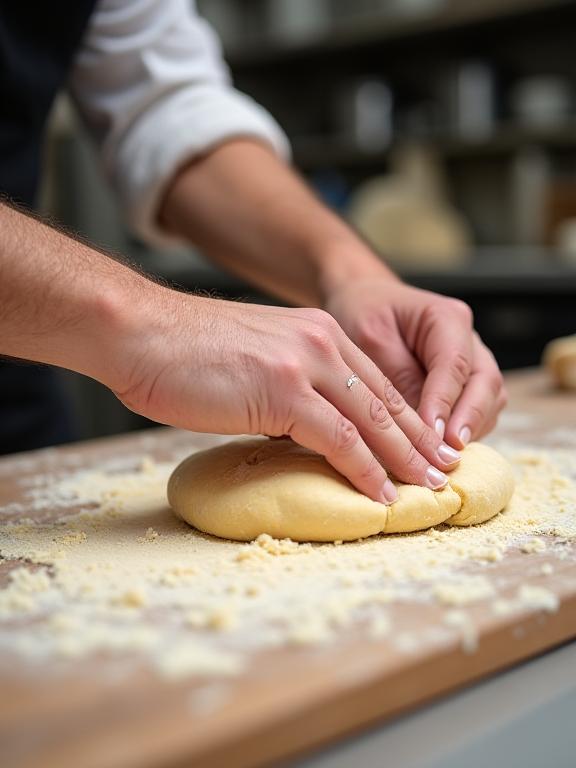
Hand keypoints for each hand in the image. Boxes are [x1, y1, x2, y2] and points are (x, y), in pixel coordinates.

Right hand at [114, 289, 461, 502]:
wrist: (141, 332)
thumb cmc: (184, 352)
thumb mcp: (254, 359)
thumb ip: (288, 383)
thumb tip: (304, 425)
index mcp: (316, 332)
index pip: (377, 383)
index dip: (406, 420)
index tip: (424, 448)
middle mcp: (321, 342)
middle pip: (386, 401)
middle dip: (419, 442)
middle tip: (445, 473)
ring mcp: (305, 364)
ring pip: (373, 421)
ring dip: (405, 460)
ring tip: (427, 490)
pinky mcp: (284, 390)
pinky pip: (340, 438)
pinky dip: (366, 470)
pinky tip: (381, 492)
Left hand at [324, 277, 506, 447]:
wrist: (363, 300)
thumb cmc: (362, 313)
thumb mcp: (369, 337)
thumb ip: (396, 374)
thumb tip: (419, 422)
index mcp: (447, 319)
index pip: (455, 366)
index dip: (445, 403)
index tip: (432, 435)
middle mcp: (468, 339)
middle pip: (485, 384)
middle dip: (468, 421)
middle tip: (448, 454)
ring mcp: (472, 361)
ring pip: (488, 400)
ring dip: (470, 429)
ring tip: (444, 457)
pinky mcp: (465, 383)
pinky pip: (476, 410)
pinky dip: (463, 430)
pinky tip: (440, 451)